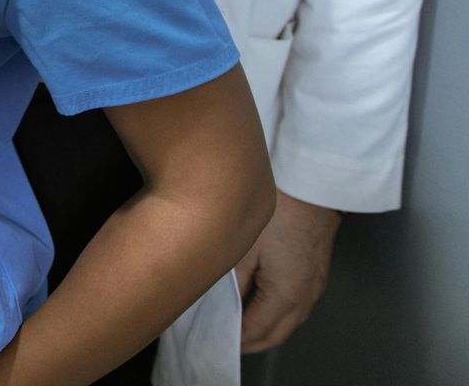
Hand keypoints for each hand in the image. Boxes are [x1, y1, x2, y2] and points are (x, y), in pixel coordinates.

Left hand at [236, 191, 339, 352]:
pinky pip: (295, 305)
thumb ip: (233, 282)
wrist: (312, 186)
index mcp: (286, 296)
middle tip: (223, 339)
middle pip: (276, 334)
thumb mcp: (245, 247)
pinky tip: (257, 302)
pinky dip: (276, 313)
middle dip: (250, 342)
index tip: (212, 340)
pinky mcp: (315, 272)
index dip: (233, 340)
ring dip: (264, 327)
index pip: (256, 332)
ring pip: (288, 322)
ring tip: (236, 323)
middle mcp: (305, 298)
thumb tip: (223, 303)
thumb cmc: (279, 212)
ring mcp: (314, 286)